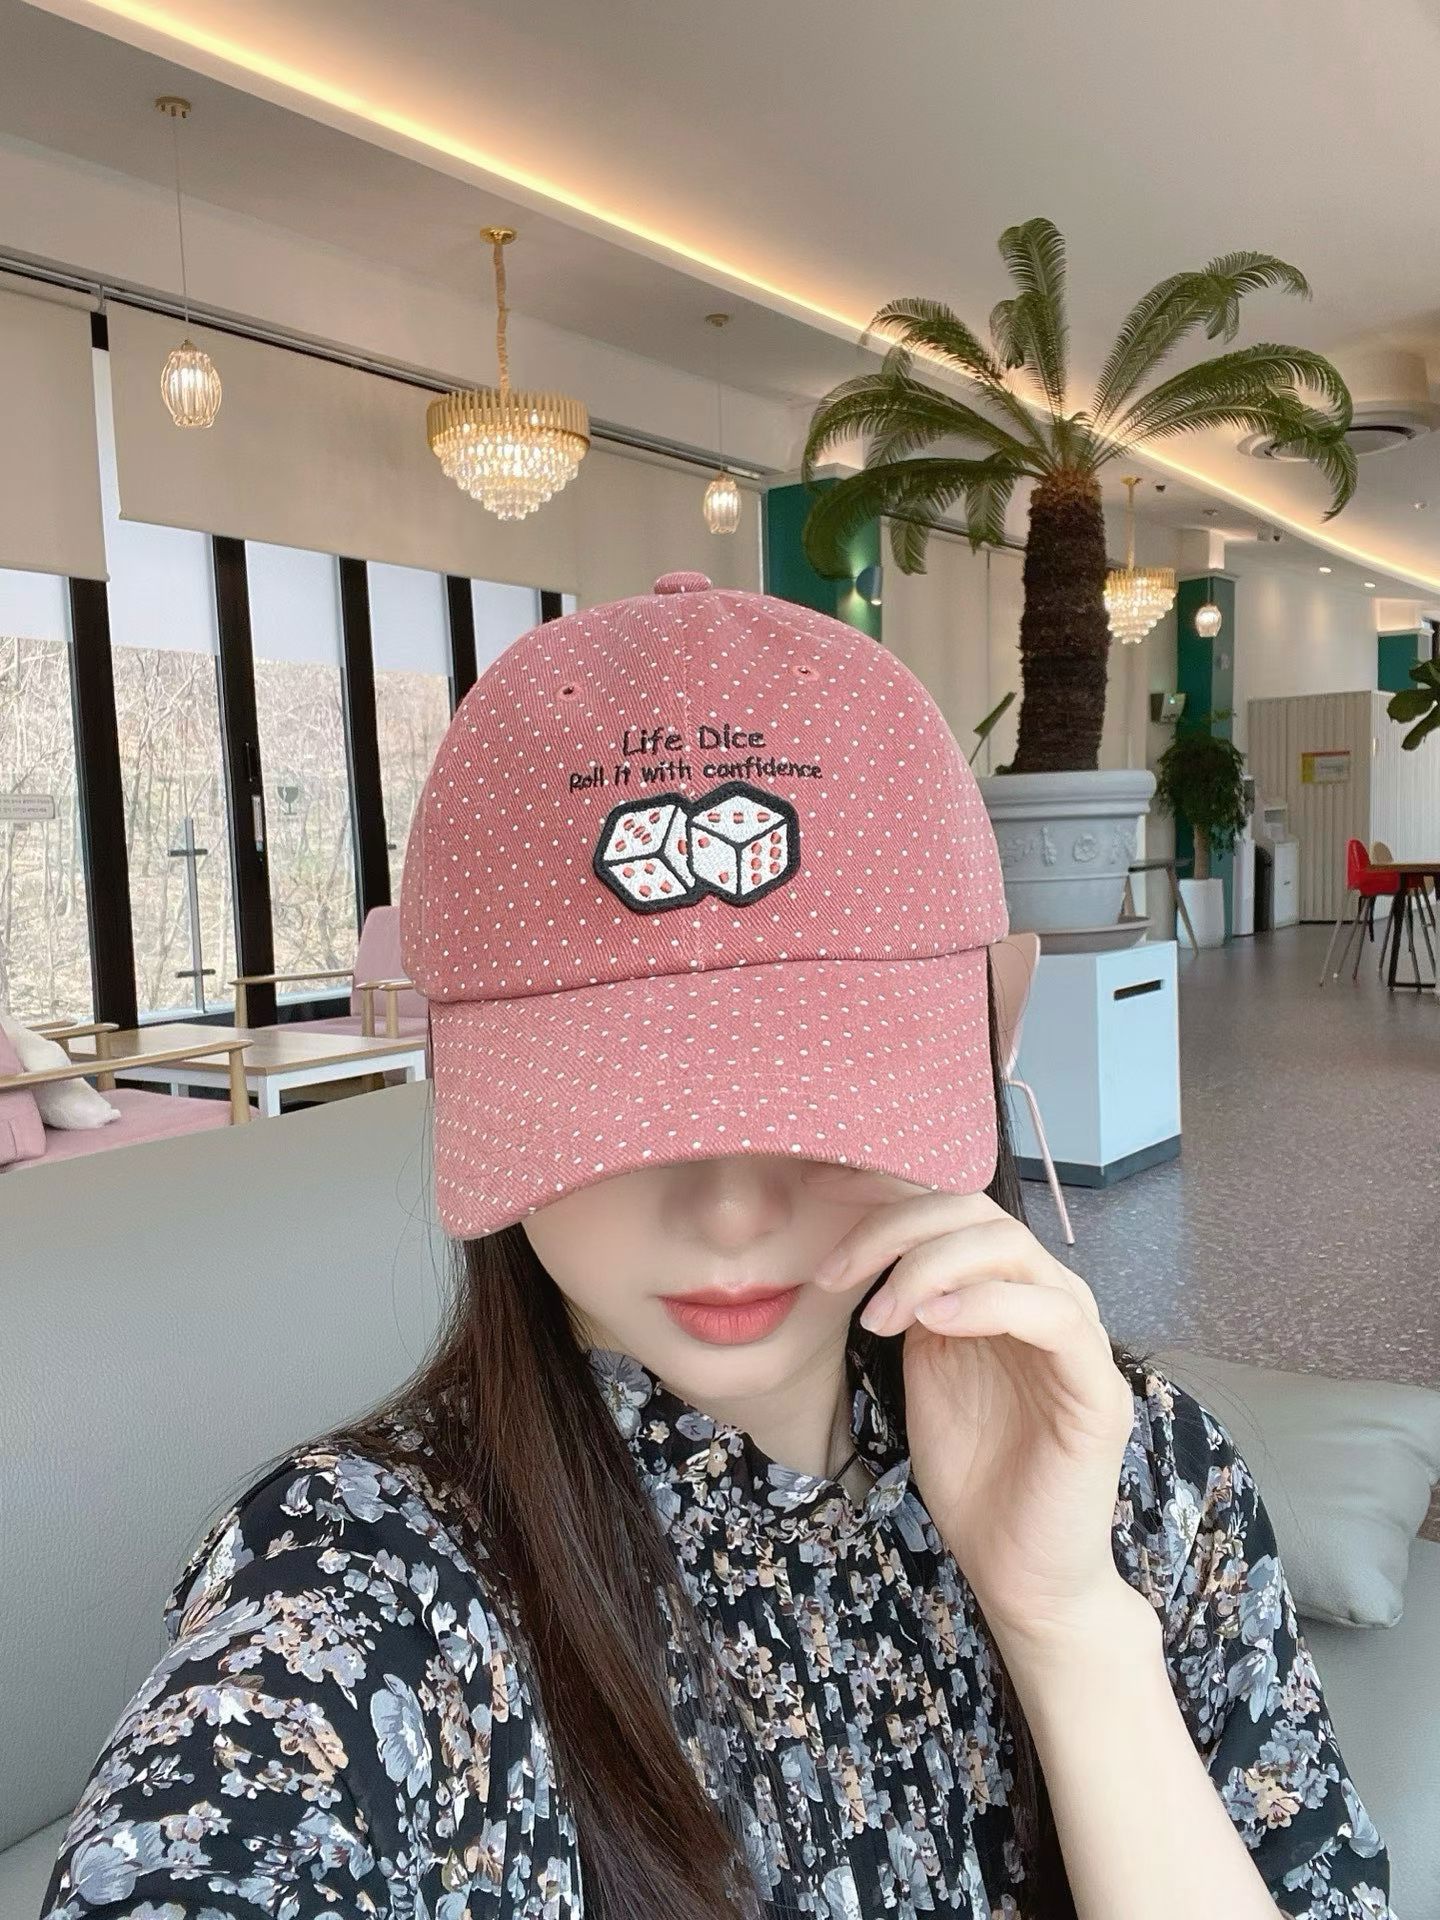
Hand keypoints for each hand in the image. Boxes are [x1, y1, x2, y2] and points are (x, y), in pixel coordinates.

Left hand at [808, 1170, 1142, 1656]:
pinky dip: (985, 1303)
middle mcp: (1050, 1299)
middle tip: (834, 1274)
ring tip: (877, 1313)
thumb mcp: (926, 1368)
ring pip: (1013, 1249)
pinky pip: (1052, 1316)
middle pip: (978, 1214)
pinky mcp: (1097, 1389)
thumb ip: (914, 1304)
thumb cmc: (974, 1473)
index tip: (825, 1217)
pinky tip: (930, 1321)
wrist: (1021, 1573)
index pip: (956, 1209)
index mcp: (1008, 1291)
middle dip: (895, 1230)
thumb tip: (872, 1245)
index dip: (889, 1201)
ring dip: (929, 1264)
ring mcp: (1079, 1339)